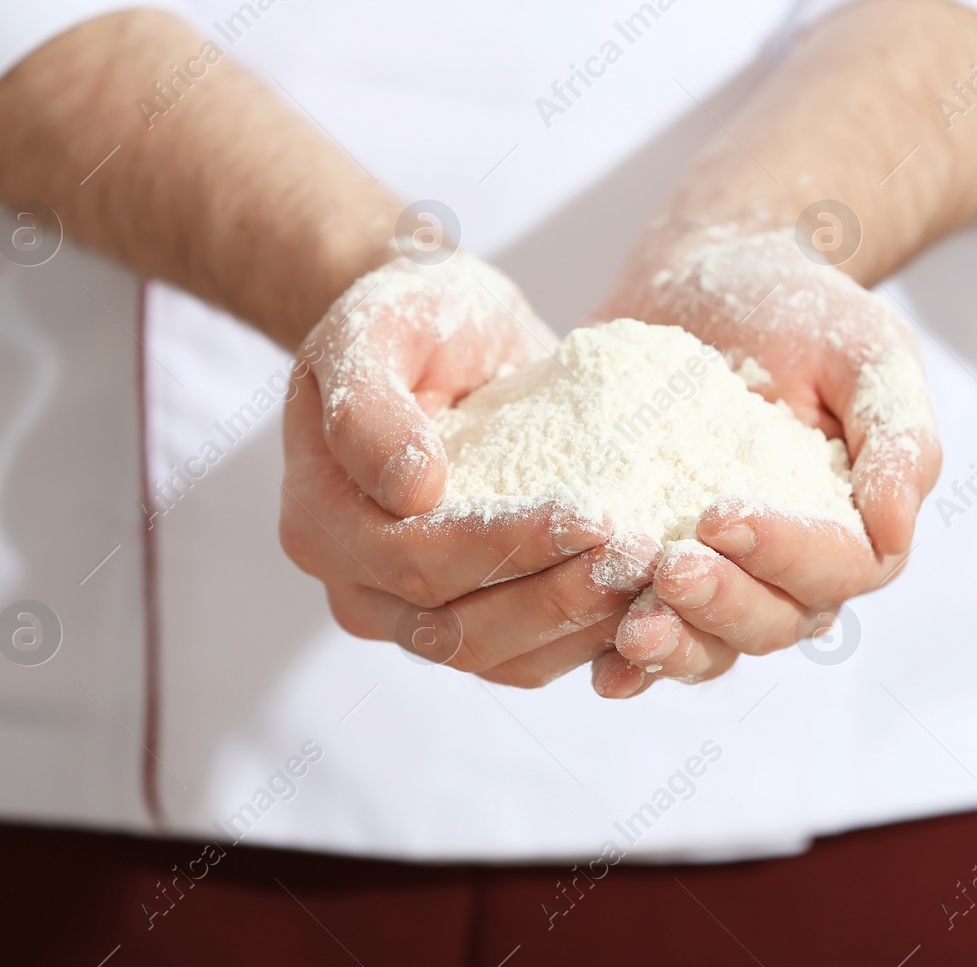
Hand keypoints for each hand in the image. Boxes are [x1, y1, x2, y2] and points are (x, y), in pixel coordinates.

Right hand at [279, 254, 660, 685]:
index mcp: (321, 519)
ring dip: (579, 628)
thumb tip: (412, 490)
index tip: (592, 516)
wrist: (443, 336)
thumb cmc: (409, 317)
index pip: (414, 559)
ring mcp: (408, 614)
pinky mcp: (468, 619)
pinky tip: (647, 603)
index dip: (505, 546)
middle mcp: (356, 584)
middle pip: (456, 627)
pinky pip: (525, 658)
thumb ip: (371, 405)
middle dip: (556, 596)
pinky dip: (586, 642)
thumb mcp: (376, 325)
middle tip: (643, 556)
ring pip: (495, 657)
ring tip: (656, 579)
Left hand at [588, 228, 941, 696]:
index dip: (784, 553)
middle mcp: (791, 569)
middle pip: (773, 621)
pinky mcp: (655, 570)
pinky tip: (600, 668)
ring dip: (677, 647)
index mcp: (855, 527)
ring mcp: (724, 578)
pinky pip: (646, 633)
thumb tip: (894, 529)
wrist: (709, 277)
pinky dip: (629, 663)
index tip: (722, 513)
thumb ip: (898, 436)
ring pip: (713, 644)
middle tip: (669, 567)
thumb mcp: (869, 350)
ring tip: (632, 633)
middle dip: (722, 602)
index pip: (836, 568)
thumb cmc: (803, 310)